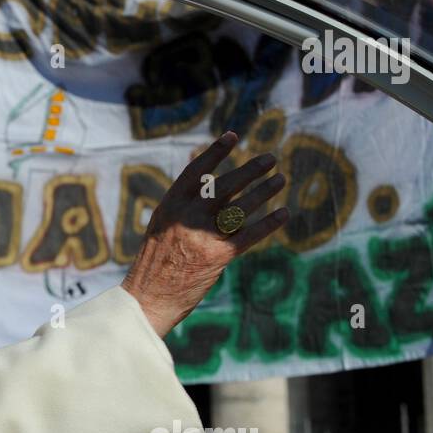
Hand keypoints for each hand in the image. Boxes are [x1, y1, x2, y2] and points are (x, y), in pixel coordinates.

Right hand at [122, 131, 286, 336]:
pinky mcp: (218, 255)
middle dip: (250, 170)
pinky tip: (283, 212)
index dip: (215, 152)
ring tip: (280, 179)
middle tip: (269, 158)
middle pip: (224, 185)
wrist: (149, 296)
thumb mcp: (162, 227)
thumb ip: (184, 208)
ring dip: (263, 191)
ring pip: (241, 206)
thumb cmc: (155, 263)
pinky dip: (268, 222)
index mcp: (170, 205)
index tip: (233, 136)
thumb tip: (210, 188)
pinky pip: (249, 234)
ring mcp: (202, 235)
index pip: (196, 171)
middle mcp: (187, 216)